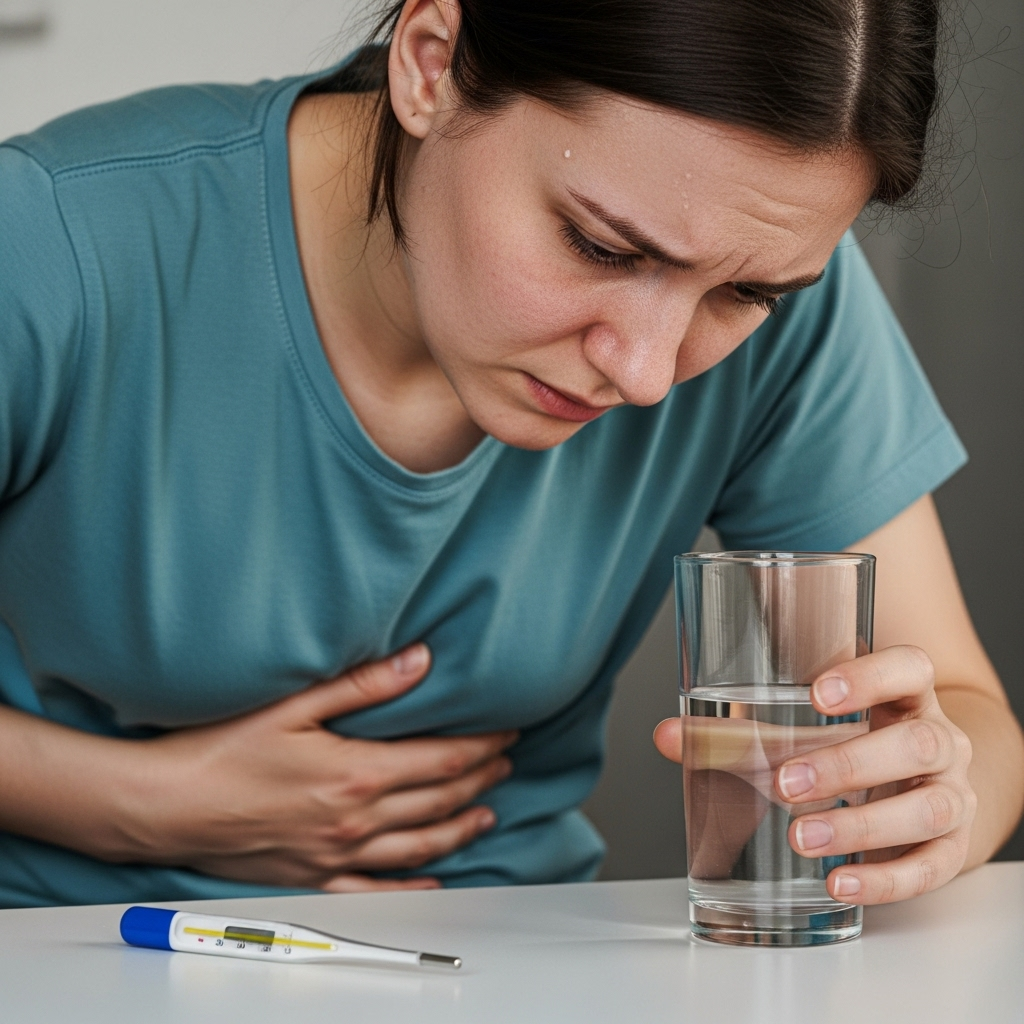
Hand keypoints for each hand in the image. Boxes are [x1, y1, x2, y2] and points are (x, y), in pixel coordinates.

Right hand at [120, 644, 515, 891]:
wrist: (166, 806)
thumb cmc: (221, 750)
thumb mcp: (294, 704)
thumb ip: (363, 684)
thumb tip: (420, 660)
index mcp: (357, 774)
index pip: (443, 759)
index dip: (482, 745)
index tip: (507, 731)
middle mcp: (356, 820)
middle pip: (439, 800)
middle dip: (480, 779)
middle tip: (506, 762)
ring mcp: (338, 856)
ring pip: (421, 846)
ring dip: (460, 828)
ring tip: (487, 812)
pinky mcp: (315, 878)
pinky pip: (378, 889)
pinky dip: (414, 884)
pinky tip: (434, 878)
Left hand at [654, 645, 976, 904]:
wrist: (925, 783)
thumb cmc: (854, 742)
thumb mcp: (808, 729)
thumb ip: (739, 733)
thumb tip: (667, 736)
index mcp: (905, 694)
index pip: (908, 669)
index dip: (870, 677)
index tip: (817, 694)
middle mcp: (938, 739)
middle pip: (915, 744)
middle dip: (848, 765)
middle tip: (786, 783)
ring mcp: (952, 794)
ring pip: (929, 808)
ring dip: (862, 826)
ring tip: (801, 837)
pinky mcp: (952, 847)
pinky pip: (930, 866)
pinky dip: (884, 879)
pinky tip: (839, 882)